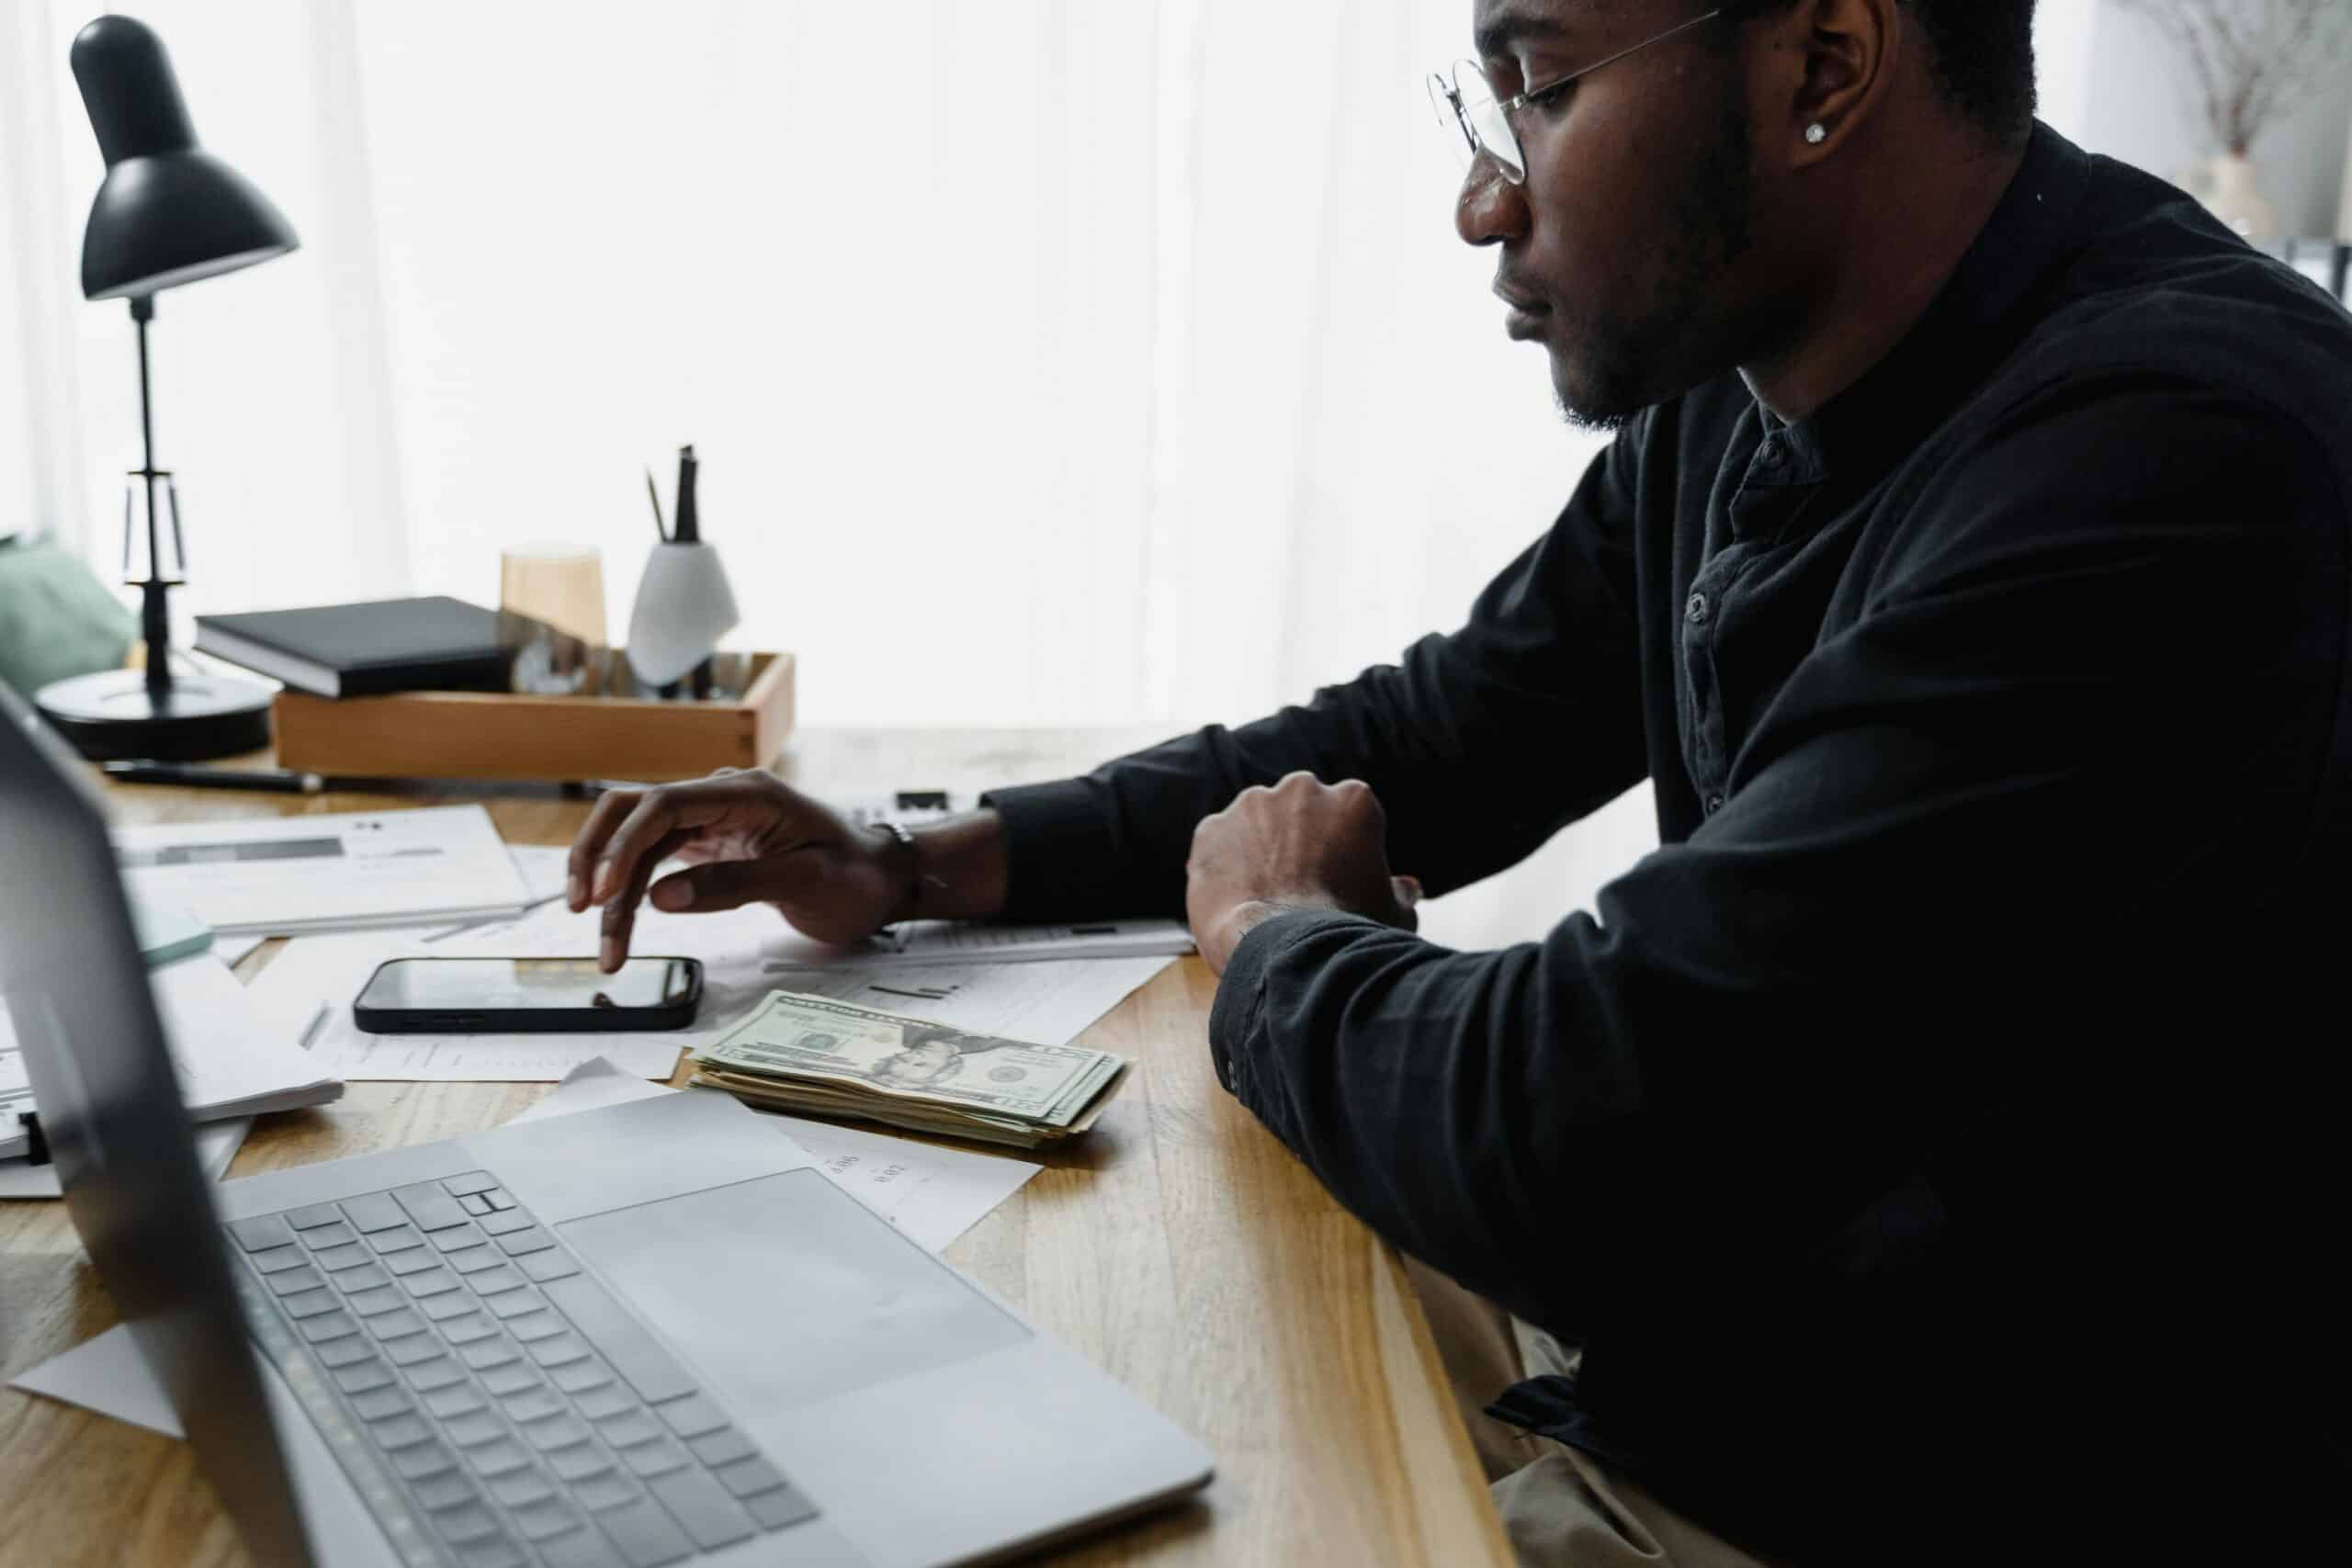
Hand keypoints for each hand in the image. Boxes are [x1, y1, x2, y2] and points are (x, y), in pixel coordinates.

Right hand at [567, 768, 901, 970]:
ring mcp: (711, 819)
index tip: (602, 893)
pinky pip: (654, 860)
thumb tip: (662, 896)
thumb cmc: (854, 877)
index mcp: (746, 793)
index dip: (624, 845)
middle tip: (581, 910)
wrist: (881, 878)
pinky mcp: (708, 845)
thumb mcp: (806, 883)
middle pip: (633, 812)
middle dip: (597, 857)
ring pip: (638, 842)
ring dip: (613, 889)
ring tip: (608, 950)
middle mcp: (720, 797)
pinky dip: (633, 892)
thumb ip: (736, 885)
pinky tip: (622, 926)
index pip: (663, 805)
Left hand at [1185, 771, 1421, 974]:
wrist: (1289, 955)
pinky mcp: (1210, 829)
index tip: (1335, 880)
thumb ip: (1400, 892)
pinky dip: (1222, 867)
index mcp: (1354, 798)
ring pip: (1255, 822)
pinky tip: (1235, 900)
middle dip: (1297, 838)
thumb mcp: (1393, 914)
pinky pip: (1216, 844)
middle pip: (1298, 808)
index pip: (1346, 814)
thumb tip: (1408, 887)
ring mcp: (1251, 806)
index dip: (1340, 850)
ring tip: (1264, 897)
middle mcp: (1301, 789)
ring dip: (1257, 848)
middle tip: (1298, 886)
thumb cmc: (1351, 935)